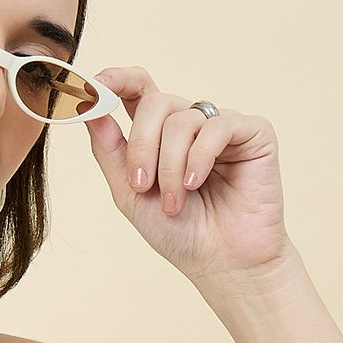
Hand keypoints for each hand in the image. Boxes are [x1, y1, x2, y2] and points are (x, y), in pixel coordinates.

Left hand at [84, 66, 292, 286]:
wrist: (221, 262)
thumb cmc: (178, 232)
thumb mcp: (129, 192)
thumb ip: (109, 150)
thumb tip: (89, 107)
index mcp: (159, 134)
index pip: (138, 90)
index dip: (117, 80)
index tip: (96, 85)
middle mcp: (190, 124)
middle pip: (155, 102)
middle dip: (142, 145)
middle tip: (141, 185)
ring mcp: (221, 126)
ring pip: (183, 119)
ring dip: (170, 165)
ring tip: (174, 201)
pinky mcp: (253, 133)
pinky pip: (218, 126)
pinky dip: (199, 157)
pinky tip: (196, 184)